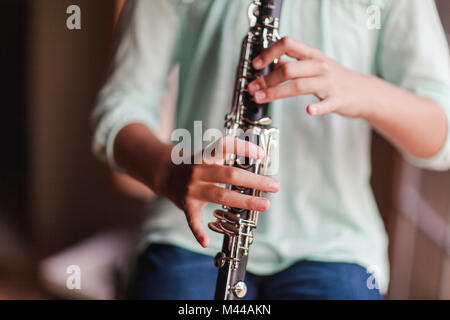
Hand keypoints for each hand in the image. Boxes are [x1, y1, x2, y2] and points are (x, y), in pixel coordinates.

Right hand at [160, 136, 279, 247]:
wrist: (165, 173)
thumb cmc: (195, 164)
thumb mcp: (208, 155)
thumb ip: (227, 158)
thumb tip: (257, 162)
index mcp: (205, 156)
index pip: (224, 145)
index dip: (242, 147)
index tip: (260, 154)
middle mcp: (199, 171)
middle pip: (229, 175)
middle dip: (254, 180)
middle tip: (274, 186)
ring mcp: (192, 189)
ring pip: (220, 195)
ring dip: (244, 200)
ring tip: (264, 204)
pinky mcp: (187, 205)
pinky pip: (192, 220)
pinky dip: (198, 231)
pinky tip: (206, 242)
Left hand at [247, 36, 371, 117]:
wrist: (364, 92)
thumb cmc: (336, 79)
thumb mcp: (315, 65)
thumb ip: (295, 64)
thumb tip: (275, 63)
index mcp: (312, 55)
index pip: (288, 44)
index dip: (269, 52)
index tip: (255, 65)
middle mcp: (319, 66)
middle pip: (288, 69)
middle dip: (266, 79)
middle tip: (252, 89)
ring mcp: (329, 83)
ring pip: (299, 85)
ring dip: (276, 93)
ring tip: (260, 99)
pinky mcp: (337, 99)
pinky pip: (326, 103)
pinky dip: (317, 107)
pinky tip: (308, 111)